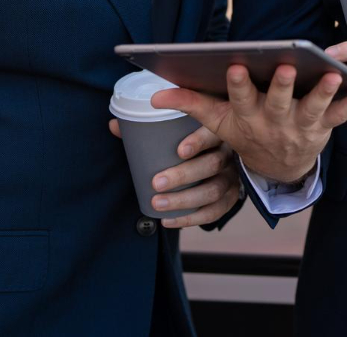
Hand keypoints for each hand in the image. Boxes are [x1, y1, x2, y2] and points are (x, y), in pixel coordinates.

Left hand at [107, 121, 240, 227]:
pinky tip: (169, 220)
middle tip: (157, 182)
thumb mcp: (175, 132)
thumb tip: (114, 126)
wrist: (215, 160)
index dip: (199, 141)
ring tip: (158, 203)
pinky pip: (214, 212)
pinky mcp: (230, 198)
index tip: (179, 151)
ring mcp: (232, 177)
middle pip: (212, 164)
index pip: (213, 132)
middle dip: (184, 175)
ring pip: (214, 190)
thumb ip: (146, 129)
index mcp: (216, 132)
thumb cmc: (190, 142)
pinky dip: (191, 218)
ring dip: (184, 199)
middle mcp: (229, 154)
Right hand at [149, 64, 346, 184]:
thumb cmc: (247, 134)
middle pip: (276, 102)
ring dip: (324, 92)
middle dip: (279, 86)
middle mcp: (273, 122)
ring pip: (312, 108)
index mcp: (246, 118)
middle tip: (284, 67)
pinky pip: (342, 115)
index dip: (237, 85)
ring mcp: (300, 126)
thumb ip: (190, 104)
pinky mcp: (324, 128)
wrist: (278, 169)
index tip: (233, 65)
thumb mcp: (218, 123)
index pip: (239, 100)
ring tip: (334, 75)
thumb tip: (155, 96)